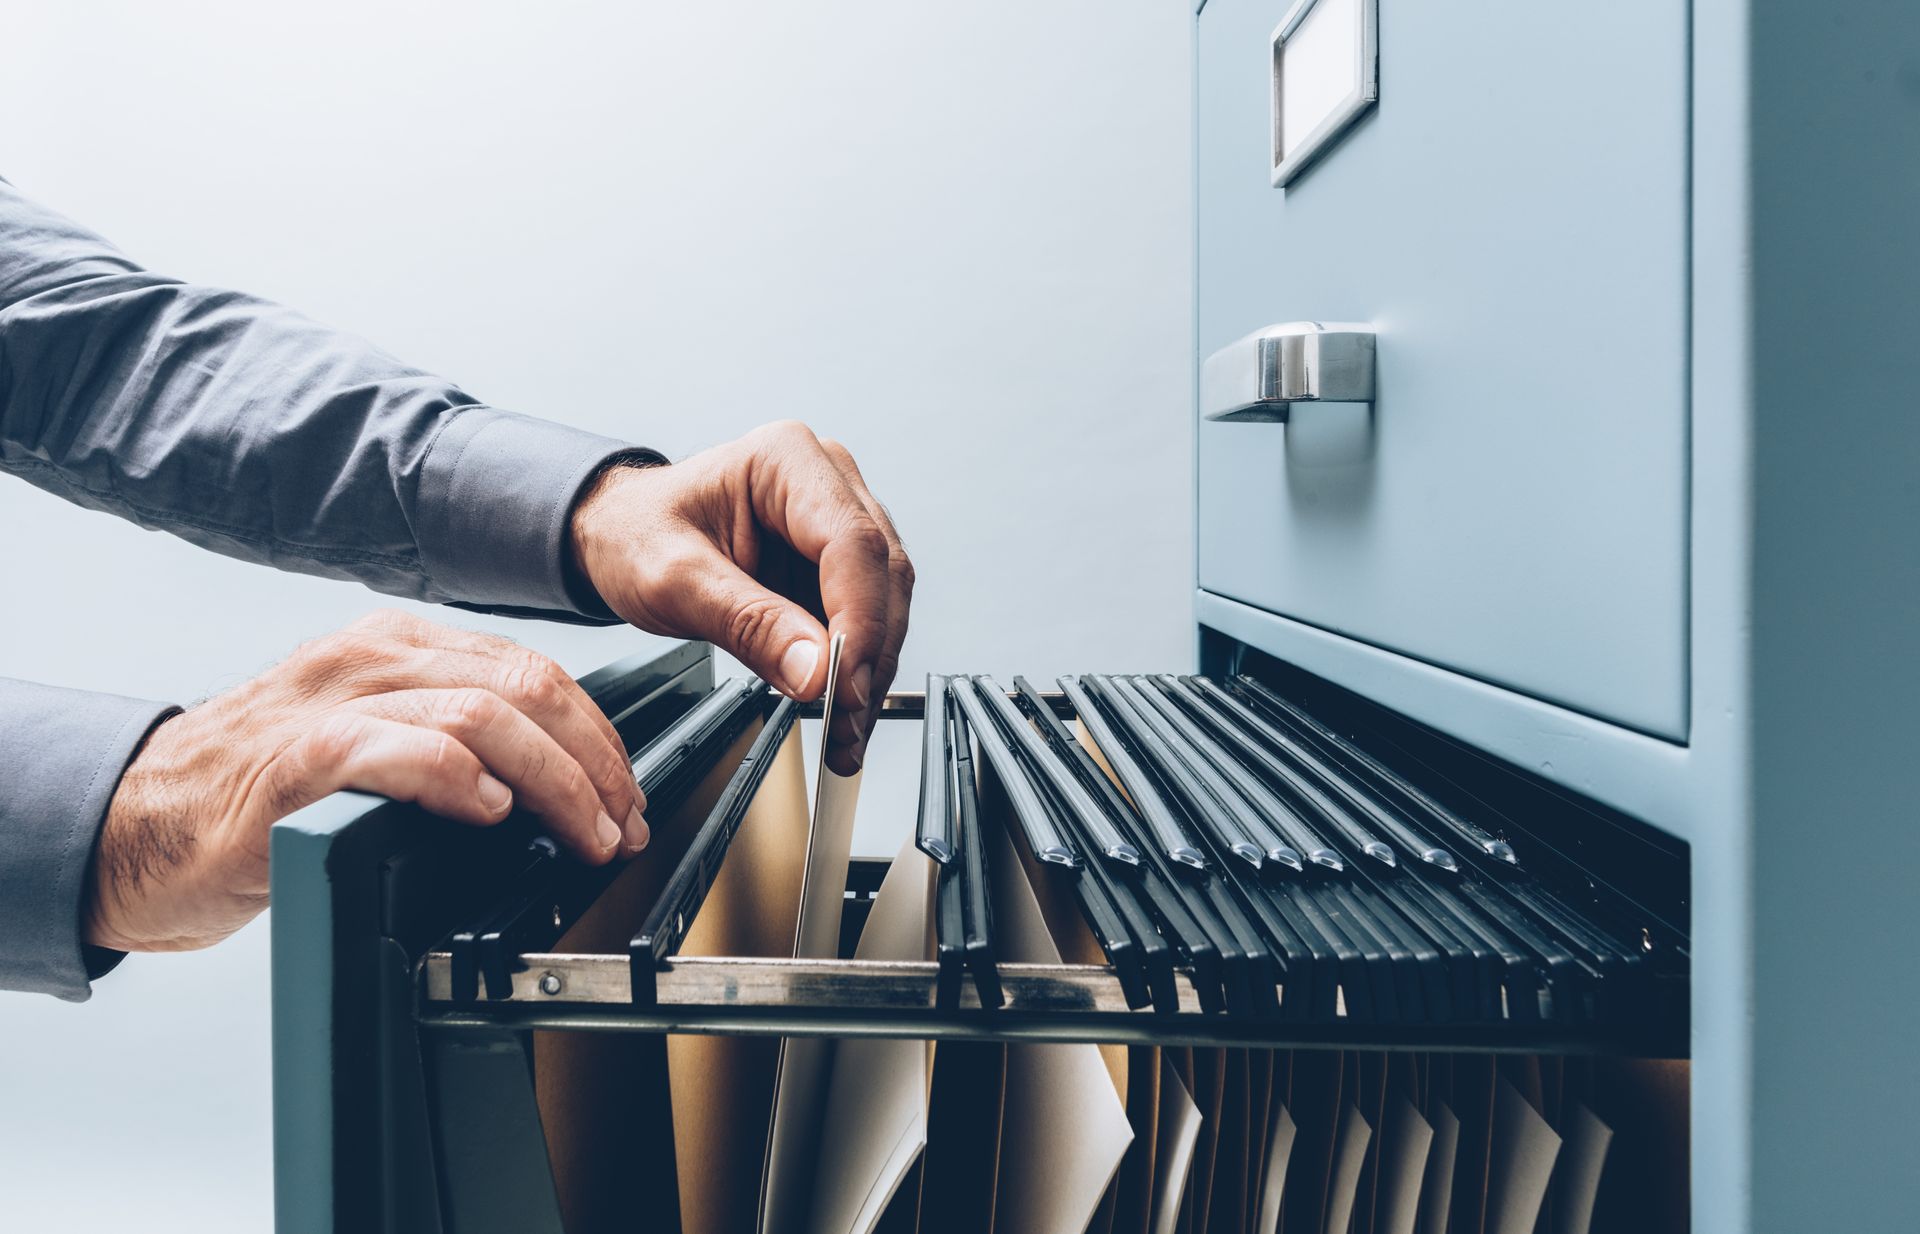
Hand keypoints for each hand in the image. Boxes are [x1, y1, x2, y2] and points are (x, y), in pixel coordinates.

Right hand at [85, 610, 646, 952]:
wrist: (134, 826)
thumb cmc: (255, 794)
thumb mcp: (368, 742)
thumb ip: (447, 738)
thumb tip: (551, 783)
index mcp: (395, 647)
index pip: (532, 670)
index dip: (596, 735)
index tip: (625, 794)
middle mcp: (368, 658)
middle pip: (525, 685)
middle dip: (594, 761)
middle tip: (620, 823)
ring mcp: (330, 703)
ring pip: (481, 714)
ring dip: (553, 780)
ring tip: (581, 833)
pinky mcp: (294, 760)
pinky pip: (400, 750)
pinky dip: (462, 779)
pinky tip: (492, 814)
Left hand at [569, 420, 913, 773]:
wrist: (621, 535)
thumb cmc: (636, 533)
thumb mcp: (673, 580)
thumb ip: (747, 623)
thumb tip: (815, 672)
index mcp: (787, 460)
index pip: (852, 543)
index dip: (859, 620)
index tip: (842, 684)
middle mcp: (828, 481)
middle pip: (882, 575)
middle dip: (869, 658)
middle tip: (844, 723)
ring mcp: (838, 522)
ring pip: (886, 603)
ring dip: (869, 673)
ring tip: (842, 731)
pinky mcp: (838, 565)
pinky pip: (867, 620)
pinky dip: (856, 671)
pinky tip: (839, 709)